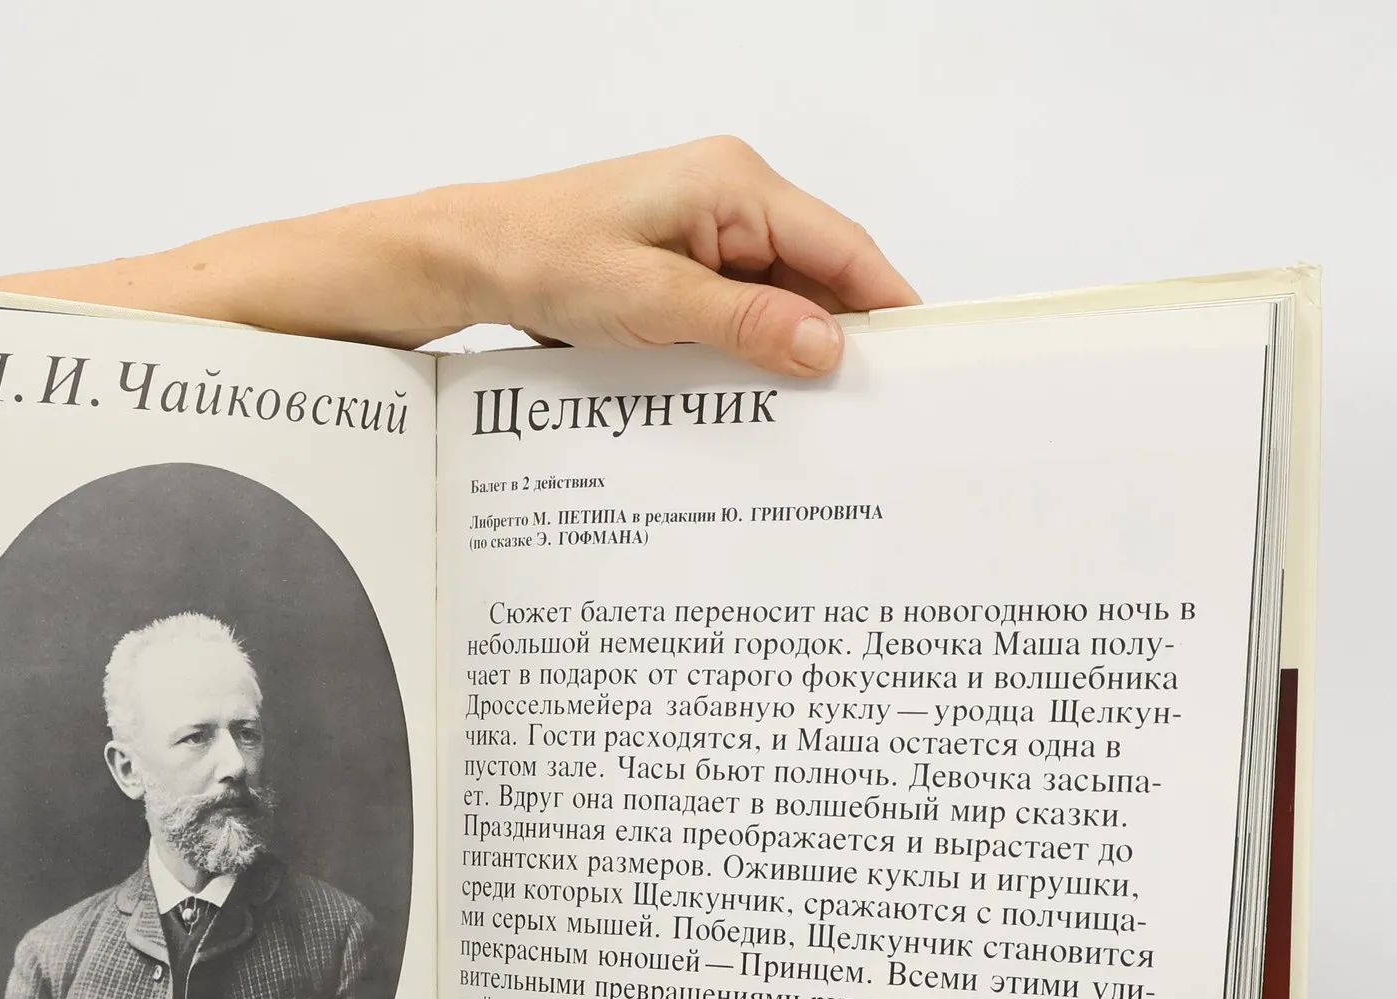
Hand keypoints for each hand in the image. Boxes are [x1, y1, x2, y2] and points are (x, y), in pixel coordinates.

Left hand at [439, 139, 919, 374]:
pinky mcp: (682, 267)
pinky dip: (748, 351)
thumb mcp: (652, 300)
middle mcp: (730, 199)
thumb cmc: (546, 257)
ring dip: (788, 351)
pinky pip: (737, 310)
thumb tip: (827, 345)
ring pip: (776, 300)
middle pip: (815, 275)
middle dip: (839, 338)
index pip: (841, 246)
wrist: (474, 259)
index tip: (921, 354)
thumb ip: (745, 323)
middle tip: (869, 408)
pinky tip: (754, 396)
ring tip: (817, 416)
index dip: (886, 302)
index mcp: (734, 184)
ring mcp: (706, 233)